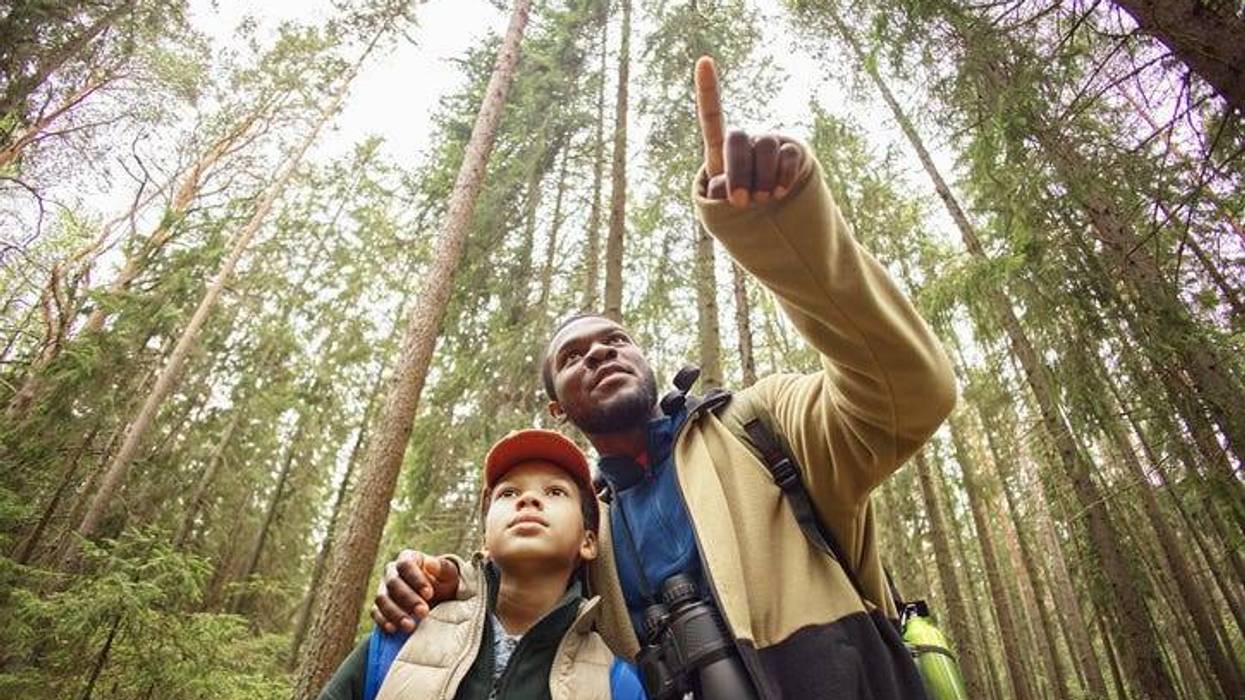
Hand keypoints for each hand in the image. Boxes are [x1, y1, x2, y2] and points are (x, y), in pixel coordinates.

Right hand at [369, 550, 460, 633]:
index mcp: (408, 558)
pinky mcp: (379, 606)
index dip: (416, 579)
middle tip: (423, 612)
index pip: (405, 565)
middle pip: (393, 583)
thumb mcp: (448, 574)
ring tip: (410, 626)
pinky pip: (375, 612)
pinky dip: (383, 621)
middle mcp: (392, 572)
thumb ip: (442, 567)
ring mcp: (383, 589)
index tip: (429, 594)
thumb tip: (431, 564)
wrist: (438, 598)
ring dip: (395, 613)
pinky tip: (393, 629)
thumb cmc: (443, 582)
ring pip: (382, 599)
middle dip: (408, 599)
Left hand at [695, 56, 802, 206]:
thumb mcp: (720, 207)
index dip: (708, 90)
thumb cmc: (739, 209)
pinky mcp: (794, 151)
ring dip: (762, 178)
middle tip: (739, 201)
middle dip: (738, 170)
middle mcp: (746, 141)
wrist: (773, 215)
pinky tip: (780, 193)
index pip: (712, 119)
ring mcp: (770, 144)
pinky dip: (783, 176)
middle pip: (737, 138)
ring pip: (765, 145)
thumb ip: (717, 196)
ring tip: (762, 200)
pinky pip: (789, 155)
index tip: (704, 61)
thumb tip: (723, 186)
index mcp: (721, 150)